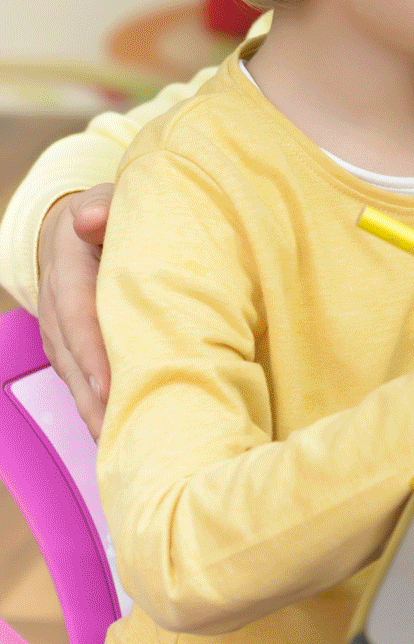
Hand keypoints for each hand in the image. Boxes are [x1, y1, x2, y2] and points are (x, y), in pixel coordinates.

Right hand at [35, 185, 112, 435]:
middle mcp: (58, 302)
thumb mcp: (109, 199)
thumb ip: (104, 208)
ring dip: (96, 410)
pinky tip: (118, 431)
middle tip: (123, 433)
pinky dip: (98, 405)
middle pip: (73, 357)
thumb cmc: (113, 211)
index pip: (78, 315)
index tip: (112, 387)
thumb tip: (90, 219)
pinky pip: (80, 378)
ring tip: (124, 444)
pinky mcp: (70, 344)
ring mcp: (60, 327)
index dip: (94, 354)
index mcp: (69, 265)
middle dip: (96, 398)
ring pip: (73, 375)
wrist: (81, 219)